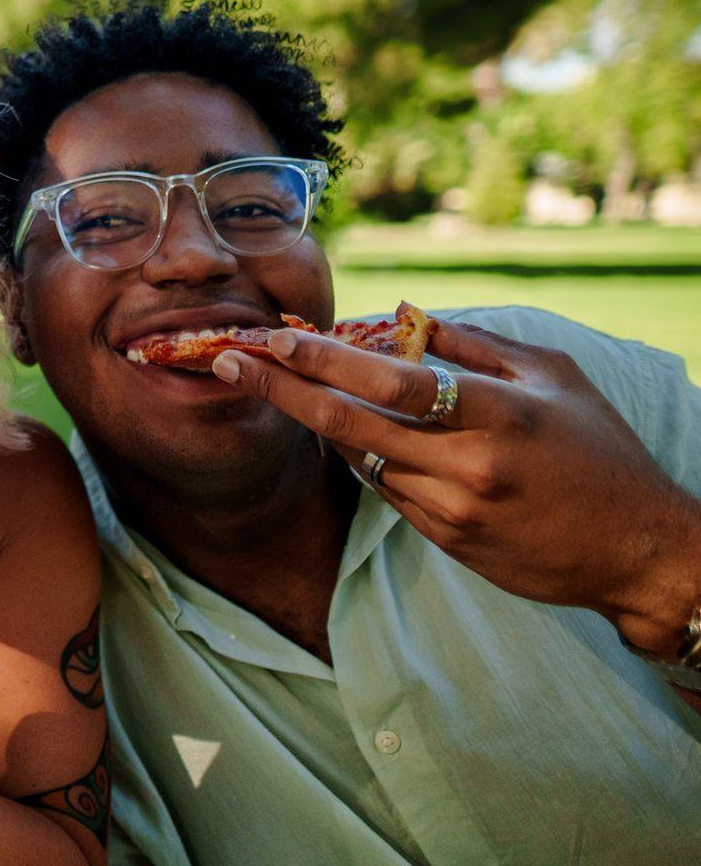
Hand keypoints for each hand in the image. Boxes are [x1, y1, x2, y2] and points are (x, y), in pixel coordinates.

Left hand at [214, 317, 700, 653]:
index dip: (323, 359)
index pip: (390, 381)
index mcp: (496, 413)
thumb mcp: (552, 378)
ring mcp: (451, 508)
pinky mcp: (445, 539)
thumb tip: (403, 314)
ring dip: (315, 420)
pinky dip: (360, 455)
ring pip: (359, 457)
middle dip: (279, 389)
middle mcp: (467, 464)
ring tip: (274, 382)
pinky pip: (383, 489)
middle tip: (229, 361)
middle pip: (348, 424)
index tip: (273, 336)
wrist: (637, 550)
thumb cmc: (599, 451)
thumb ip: (473, 344)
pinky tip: (343, 430)